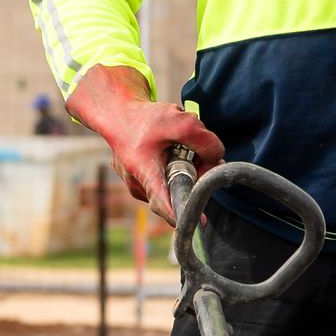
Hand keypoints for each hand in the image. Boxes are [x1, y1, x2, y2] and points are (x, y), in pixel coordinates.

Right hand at [66, 64, 223, 218]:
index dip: (182, 214)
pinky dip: (176, 172)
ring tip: (187, 151)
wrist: (118, 113)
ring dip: (187, 173)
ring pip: (171, 188)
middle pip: (175, 193)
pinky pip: (164, 184)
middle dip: (196, 179)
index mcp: (142, 171)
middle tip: (208, 159)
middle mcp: (136, 184)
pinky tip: (176, 154)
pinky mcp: (139, 183)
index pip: (163, 202)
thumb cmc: (145, 118)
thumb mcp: (180, 121)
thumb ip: (203, 140)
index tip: (199, 222)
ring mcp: (135, 186)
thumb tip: (217, 160)